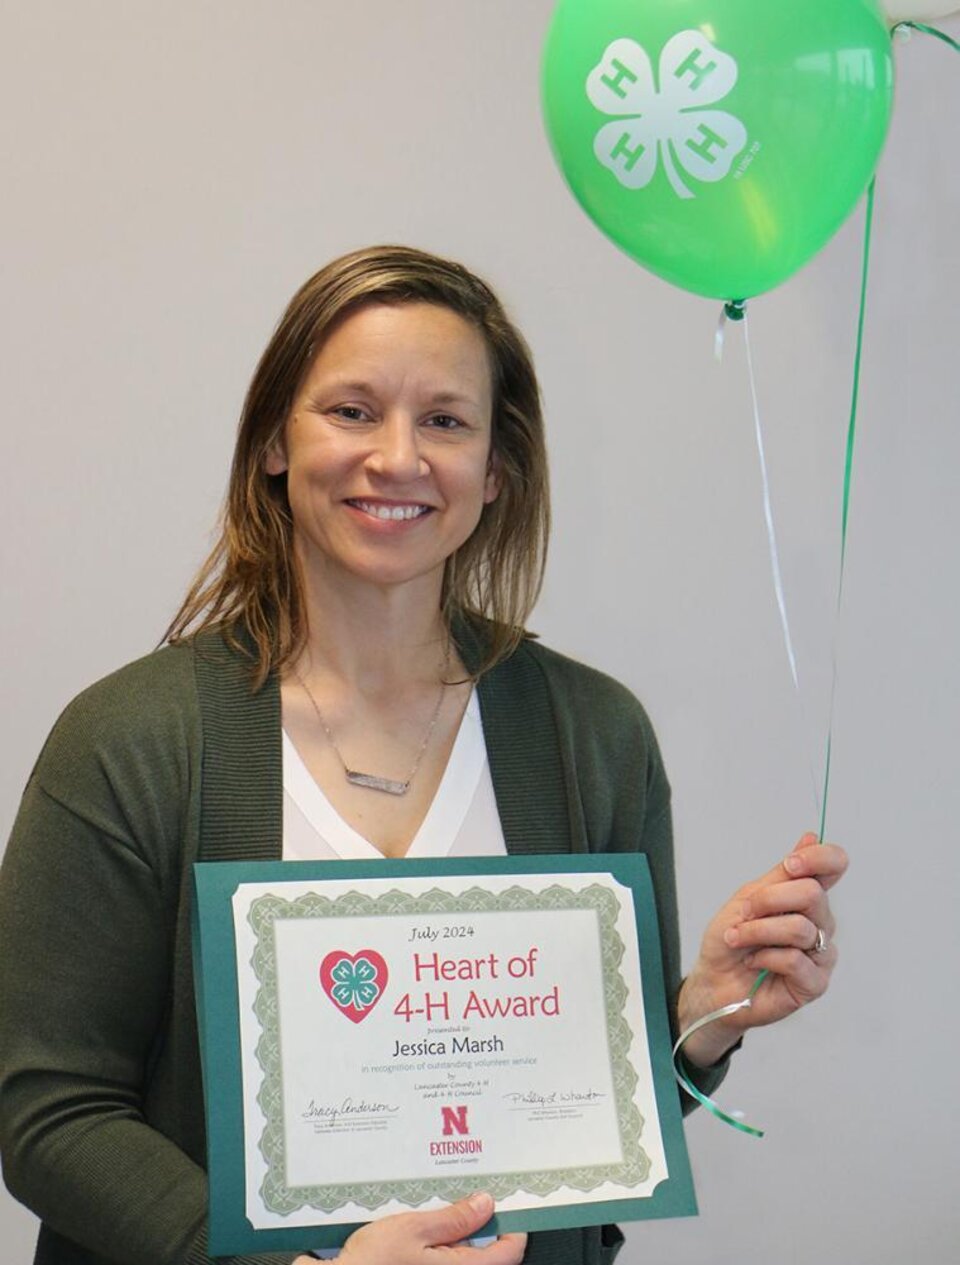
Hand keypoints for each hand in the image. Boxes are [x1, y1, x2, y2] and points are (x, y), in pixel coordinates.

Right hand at [293, 1192, 525, 1264]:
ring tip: (442, 1205)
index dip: (513, 1224)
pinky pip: (446, 1259)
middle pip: (487, 1253)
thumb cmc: (373, 1263)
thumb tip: (485, 1205)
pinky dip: (442, 1241)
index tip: (508, 1200)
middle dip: (481, 1222)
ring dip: (459, 1230)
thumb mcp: (414, 1228)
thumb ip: (453, 1219)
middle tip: (471, 1192)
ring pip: (464, 1255)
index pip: (509, 1252)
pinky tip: (426, 1224)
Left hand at [678, 833, 847, 1067]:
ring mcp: (821, 954)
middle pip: (812, 894)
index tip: (790, 865)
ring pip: (800, 928)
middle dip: (768, 900)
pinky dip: (765, 958)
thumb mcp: (748, 899)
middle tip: (744, 913)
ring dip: (758, 931)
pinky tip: (755, 963)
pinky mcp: (815, 983)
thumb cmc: (730, 940)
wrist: (713, 982)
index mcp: (806, 897)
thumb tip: (810, 837)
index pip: (834, 866)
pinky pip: (795, 960)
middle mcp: (820, 922)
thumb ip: (781, 874)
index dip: (818, 858)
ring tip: (738, 939)